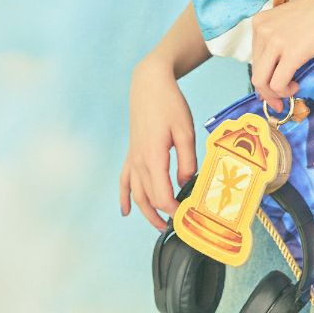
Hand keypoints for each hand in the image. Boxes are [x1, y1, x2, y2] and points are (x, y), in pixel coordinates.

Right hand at [119, 57, 196, 232]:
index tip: (189, 217)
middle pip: (149, 198)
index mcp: (154, 157)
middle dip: (163, 216)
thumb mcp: (186, 131)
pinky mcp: (132, 153)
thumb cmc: (170, 104)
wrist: (149, 84)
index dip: (175, 211)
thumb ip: (187, 160)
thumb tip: (187, 183)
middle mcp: (139, 161)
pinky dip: (124, 197)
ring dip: (146, 212)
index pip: (162, 195)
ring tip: (159, 226)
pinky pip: (124, 180)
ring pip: (136, 193)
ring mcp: (133, 157)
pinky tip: (126, 210)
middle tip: (179, 227)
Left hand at [249, 0, 313, 110]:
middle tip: (280, 101)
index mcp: (260, 23)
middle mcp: (263, 30)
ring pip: (262, 81)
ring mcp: (276, 40)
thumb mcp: (289, 24)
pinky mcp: (292, 51)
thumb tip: (272, 73)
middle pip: (256, 73)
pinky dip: (285, 91)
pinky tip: (296, 85)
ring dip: (275, 94)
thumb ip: (278, 42)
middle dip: (267, 92)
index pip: (254, 60)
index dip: (263, 78)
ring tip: (292, 89)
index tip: (273, 89)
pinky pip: (278, 83)